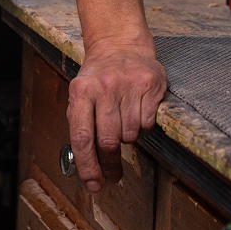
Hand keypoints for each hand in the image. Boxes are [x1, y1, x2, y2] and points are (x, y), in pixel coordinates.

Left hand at [66, 36, 166, 192]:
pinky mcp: (150, 84)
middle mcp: (104, 87)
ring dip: (127, 138)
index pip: (82, 137)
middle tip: (113, 174)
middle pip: (108, 141)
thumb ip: (80, 124)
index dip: (88, 166)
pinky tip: (136, 113)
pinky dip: (142, 127)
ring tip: (123, 124)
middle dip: (110, 163)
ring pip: (130, 135)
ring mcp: (128, 85)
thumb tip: (83, 164)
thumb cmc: (98, 77)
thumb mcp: (80, 94)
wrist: (120, 45)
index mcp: (81, 91)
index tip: (94, 184)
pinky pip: (147, 124)